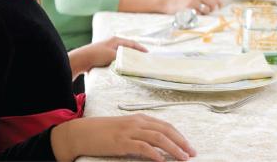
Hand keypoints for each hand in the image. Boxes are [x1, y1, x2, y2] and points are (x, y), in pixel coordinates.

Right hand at [52, 114, 196, 161]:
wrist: (84, 132)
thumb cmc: (105, 132)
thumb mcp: (125, 128)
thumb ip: (140, 132)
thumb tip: (157, 144)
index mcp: (139, 118)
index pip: (165, 125)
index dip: (179, 135)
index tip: (189, 145)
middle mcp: (137, 122)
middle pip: (165, 130)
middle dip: (181, 141)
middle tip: (192, 153)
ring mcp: (129, 131)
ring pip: (157, 137)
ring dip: (173, 148)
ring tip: (183, 158)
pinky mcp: (122, 142)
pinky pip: (142, 146)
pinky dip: (154, 153)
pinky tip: (161, 160)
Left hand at [85, 37, 147, 67]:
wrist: (82, 59)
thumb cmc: (97, 54)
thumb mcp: (113, 55)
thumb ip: (123, 58)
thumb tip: (132, 62)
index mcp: (116, 40)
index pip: (132, 43)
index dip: (140, 48)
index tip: (147, 53)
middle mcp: (113, 43)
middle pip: (127, 48)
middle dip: (135, 53)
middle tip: (143, 59)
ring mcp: (108, 49)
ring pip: (122, 54)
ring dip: (128, 58)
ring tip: (135, 64)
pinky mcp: (104, 56)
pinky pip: (117, 58)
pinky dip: (122, 62)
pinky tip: (123, 67)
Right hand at [164, 0, 220, 14]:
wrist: (167, 2)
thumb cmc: (179, 0)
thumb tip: (213, 3)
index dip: (219, 2)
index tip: (219, 7)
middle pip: (213, 4)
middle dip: (212, 9)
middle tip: (207, 12)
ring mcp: (193, 2)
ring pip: (206, 10)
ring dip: (204, 14)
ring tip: (197, 13)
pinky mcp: (189, 8)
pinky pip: (198, 15)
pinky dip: (197, 17)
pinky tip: (191, 15)